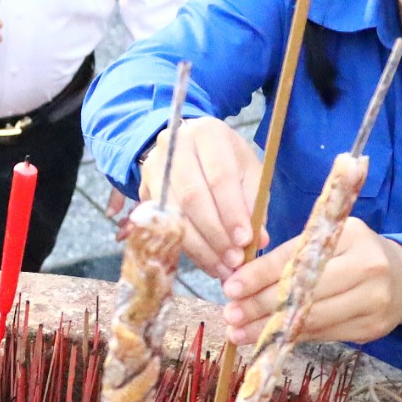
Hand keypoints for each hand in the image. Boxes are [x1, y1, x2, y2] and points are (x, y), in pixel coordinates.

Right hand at [139, 114, 261, 280]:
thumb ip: (254, 204)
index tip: (246, 241)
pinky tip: (205, 262)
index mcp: (207, 133)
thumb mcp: (249, 172)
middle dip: (214, 233)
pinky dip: (186, 248)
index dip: (232, 211)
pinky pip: (162, 224)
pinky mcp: (143, 190)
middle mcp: (174, 145)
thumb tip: (258, 241)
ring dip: (200, 246)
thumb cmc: (227, 162)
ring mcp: (153, 167)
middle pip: (192, 196)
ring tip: (222, 267)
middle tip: (233, 260)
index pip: (219, 176)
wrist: (191, 148)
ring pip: (174, 213)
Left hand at [222, 218, 401, 348]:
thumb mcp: (328, 240)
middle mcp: (368, 266)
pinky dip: (293, 337)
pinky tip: (268, 340)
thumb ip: (291, 255)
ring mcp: (374, 300)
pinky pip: (324, 335)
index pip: (299, 255)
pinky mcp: (372, 328)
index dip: (262, 273)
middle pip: (306, 290)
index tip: (231, 286)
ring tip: (239, 332)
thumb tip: (239, 279)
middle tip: (230, 314)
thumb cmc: (352, 254)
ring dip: (271, 329)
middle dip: (262, 305)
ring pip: (313, 318)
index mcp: (351, 234)